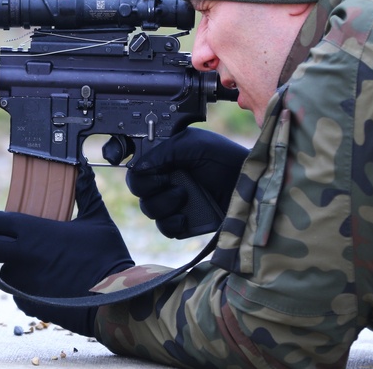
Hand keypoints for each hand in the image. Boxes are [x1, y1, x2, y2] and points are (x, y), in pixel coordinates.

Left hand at [0, 163, 132, 335]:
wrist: (113, 297)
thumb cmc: (106, 255)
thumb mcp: (97, 219)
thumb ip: (85, 192)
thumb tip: (84, 167)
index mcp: (33, 232)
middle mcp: (21, 256)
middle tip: (0, 243)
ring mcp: (22, 282)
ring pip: (2, 272)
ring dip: (12, 267)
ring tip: (33, 265)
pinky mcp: (27, 303)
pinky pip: (18, 292)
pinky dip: (26, 288)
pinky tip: (46, 284)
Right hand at [127, 128, 247, 238]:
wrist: (250, 186)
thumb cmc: (226, 159)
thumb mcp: (194, 145)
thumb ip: (164, 152)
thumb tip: (137, 167)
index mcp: (163, 155)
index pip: (133, 159)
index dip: (122, 158)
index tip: (124, 162)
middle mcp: (164, 177)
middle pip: (135, 185)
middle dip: (148, 185)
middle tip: (167, 180)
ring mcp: (171, 200)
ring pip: (148, 208)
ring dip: (163, 203)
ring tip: (184, 195)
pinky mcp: (182, 221)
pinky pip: (163, 227)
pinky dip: (171, 223)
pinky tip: (185, 216)